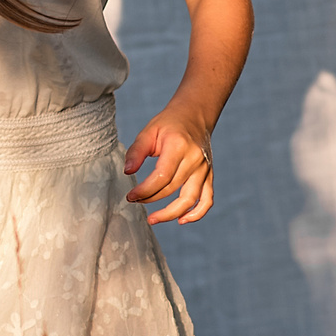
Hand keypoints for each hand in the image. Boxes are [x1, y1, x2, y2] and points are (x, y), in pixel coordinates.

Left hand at [124, 110, 215, 224]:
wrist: (194, 115)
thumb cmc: (168, 124)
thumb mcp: (148, 131)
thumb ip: (136, 152)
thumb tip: (127, 172)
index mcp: (179, 146)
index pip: (162, 176)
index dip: (145, 190)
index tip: (131, 196)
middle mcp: (195, 159)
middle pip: (173, 188)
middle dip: (151, 199)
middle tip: (135, 201)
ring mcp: (204, 168)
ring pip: (191, 199)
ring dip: (171, 213)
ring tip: (153, 219)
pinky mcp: (209, 175)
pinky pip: (207, 199)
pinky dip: (197, 213)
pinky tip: (181, 220)